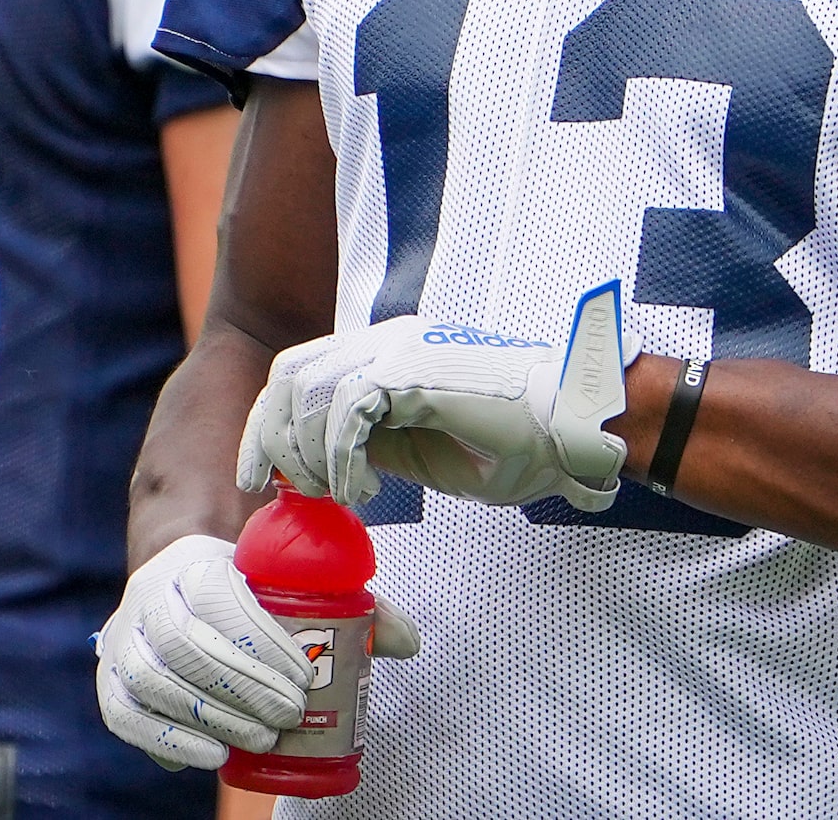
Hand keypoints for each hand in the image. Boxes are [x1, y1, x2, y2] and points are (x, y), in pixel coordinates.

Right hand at [94, 532, 423, 771]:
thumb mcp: (285, 582)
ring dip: (211, 715)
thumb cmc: (243, 590)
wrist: (172, 582)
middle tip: (291, 713)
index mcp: (193, 565)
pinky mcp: (111, 684)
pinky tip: (212, 756)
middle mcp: (149, 599)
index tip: (305, 672)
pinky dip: (168, 739)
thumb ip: (347, 608)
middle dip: (242, 684)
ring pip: (154, 680)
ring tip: (262, 737)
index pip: (218, 596)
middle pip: (184, 643)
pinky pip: (127, 715)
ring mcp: (123, 643)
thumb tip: (407, 641)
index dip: (260, 638)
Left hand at [237, 281, 631, 512]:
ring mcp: (400, 350)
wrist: (575, 425)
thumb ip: (375, 445)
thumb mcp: (422, 450)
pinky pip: (350, 413)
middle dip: (270, 432)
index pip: (304, 373)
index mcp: (386, 354)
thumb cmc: (515, 442)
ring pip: (311, 389)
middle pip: (292, 372)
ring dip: (309, 452)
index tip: (262, 473)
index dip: (273, 422)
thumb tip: (329, 465)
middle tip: (270, 485)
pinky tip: (362, 492)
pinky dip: (343, 459)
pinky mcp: (416, 371)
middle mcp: (386, 342)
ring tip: (333, 494)